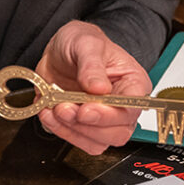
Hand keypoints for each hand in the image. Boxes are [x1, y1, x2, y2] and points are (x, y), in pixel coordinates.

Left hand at [35, 20, 152, 154]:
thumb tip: (99, 87)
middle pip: (118, 132)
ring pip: (98, 142)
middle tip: (64, 108)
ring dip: (72, 130)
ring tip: (54, 108)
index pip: (133, 107)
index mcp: (133, 82)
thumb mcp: (86, 43)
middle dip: (88, 125)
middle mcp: (123, 105)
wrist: (60, 51)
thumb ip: (92, 65)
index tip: (87, 109)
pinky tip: (49, 114)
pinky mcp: (85, 127)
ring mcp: (104, 119)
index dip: (111, 114)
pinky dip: (61, 131)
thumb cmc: (81, 42)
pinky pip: (78, 141)